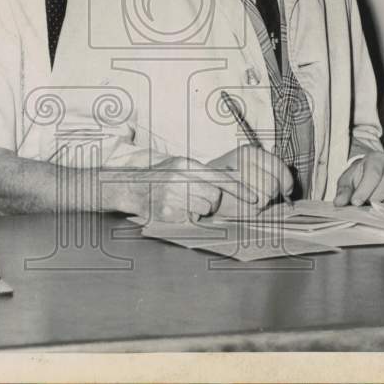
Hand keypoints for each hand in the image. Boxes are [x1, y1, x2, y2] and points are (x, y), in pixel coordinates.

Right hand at [125, 155, 257, 222]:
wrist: (130, 187)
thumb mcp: (179, 166)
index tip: (253, 199)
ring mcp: (173, 196)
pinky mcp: (167, 213)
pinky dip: (186, 218)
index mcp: (186, 164)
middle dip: (211, 202)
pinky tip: (174, 210)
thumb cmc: (159, 177)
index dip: (239, 189)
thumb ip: (201, 173)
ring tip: (183, 203)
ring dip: (198, 210)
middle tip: (196, 199)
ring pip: (204, 209)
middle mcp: (180, 177)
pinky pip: (190, 219)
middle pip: (215, 197)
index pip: (219, 177)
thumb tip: (230, 181)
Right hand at [209, 145, 293, 218]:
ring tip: (250, 196)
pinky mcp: (230, 199)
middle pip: (273, 186)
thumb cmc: (229, 173)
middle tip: (264, 192)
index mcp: (249, 151)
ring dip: (263, 201)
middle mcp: (242, 165)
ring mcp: (235, 183)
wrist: (200, 184)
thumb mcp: (248, 161)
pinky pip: (255, 209)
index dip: (287, 181)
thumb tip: (289, 185)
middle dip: (273, 192)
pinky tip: (242, 202)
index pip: (280, 168)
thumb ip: (271, 167)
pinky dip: (253, 209)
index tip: (286, 188)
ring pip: (266, 199)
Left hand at [334, 152, 383, 205]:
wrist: (373, 175)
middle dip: (377, 199)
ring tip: (380, 205)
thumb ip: (343, 191)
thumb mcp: (347, 182)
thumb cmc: (360, 178)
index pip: (373, 174)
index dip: (364, 191)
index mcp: (375, 158)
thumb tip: (339, 203)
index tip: (356, 202)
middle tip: (368, 205)